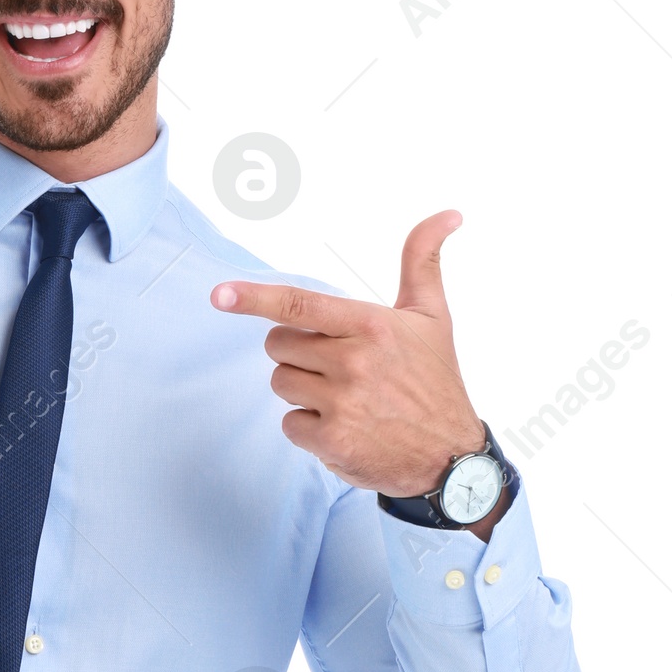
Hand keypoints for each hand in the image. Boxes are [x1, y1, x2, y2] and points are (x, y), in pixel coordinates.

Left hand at [211, 211, 487, 499]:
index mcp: (371, 325)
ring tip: (345, 398)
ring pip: (282, 382)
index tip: (220, 295)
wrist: (451, 458)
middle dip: (298, 352)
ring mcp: (341, 403)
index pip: (299, 304)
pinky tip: (343, 427)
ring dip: (303, 390)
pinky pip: (289, 423)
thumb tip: (447, 213)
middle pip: (279, 345)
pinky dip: (309, 427)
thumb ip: (422, 262)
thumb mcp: (433, 317)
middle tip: (338, 366)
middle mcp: (354, 361)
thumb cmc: (435, 380)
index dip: (254, 298)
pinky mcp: (332, 440)